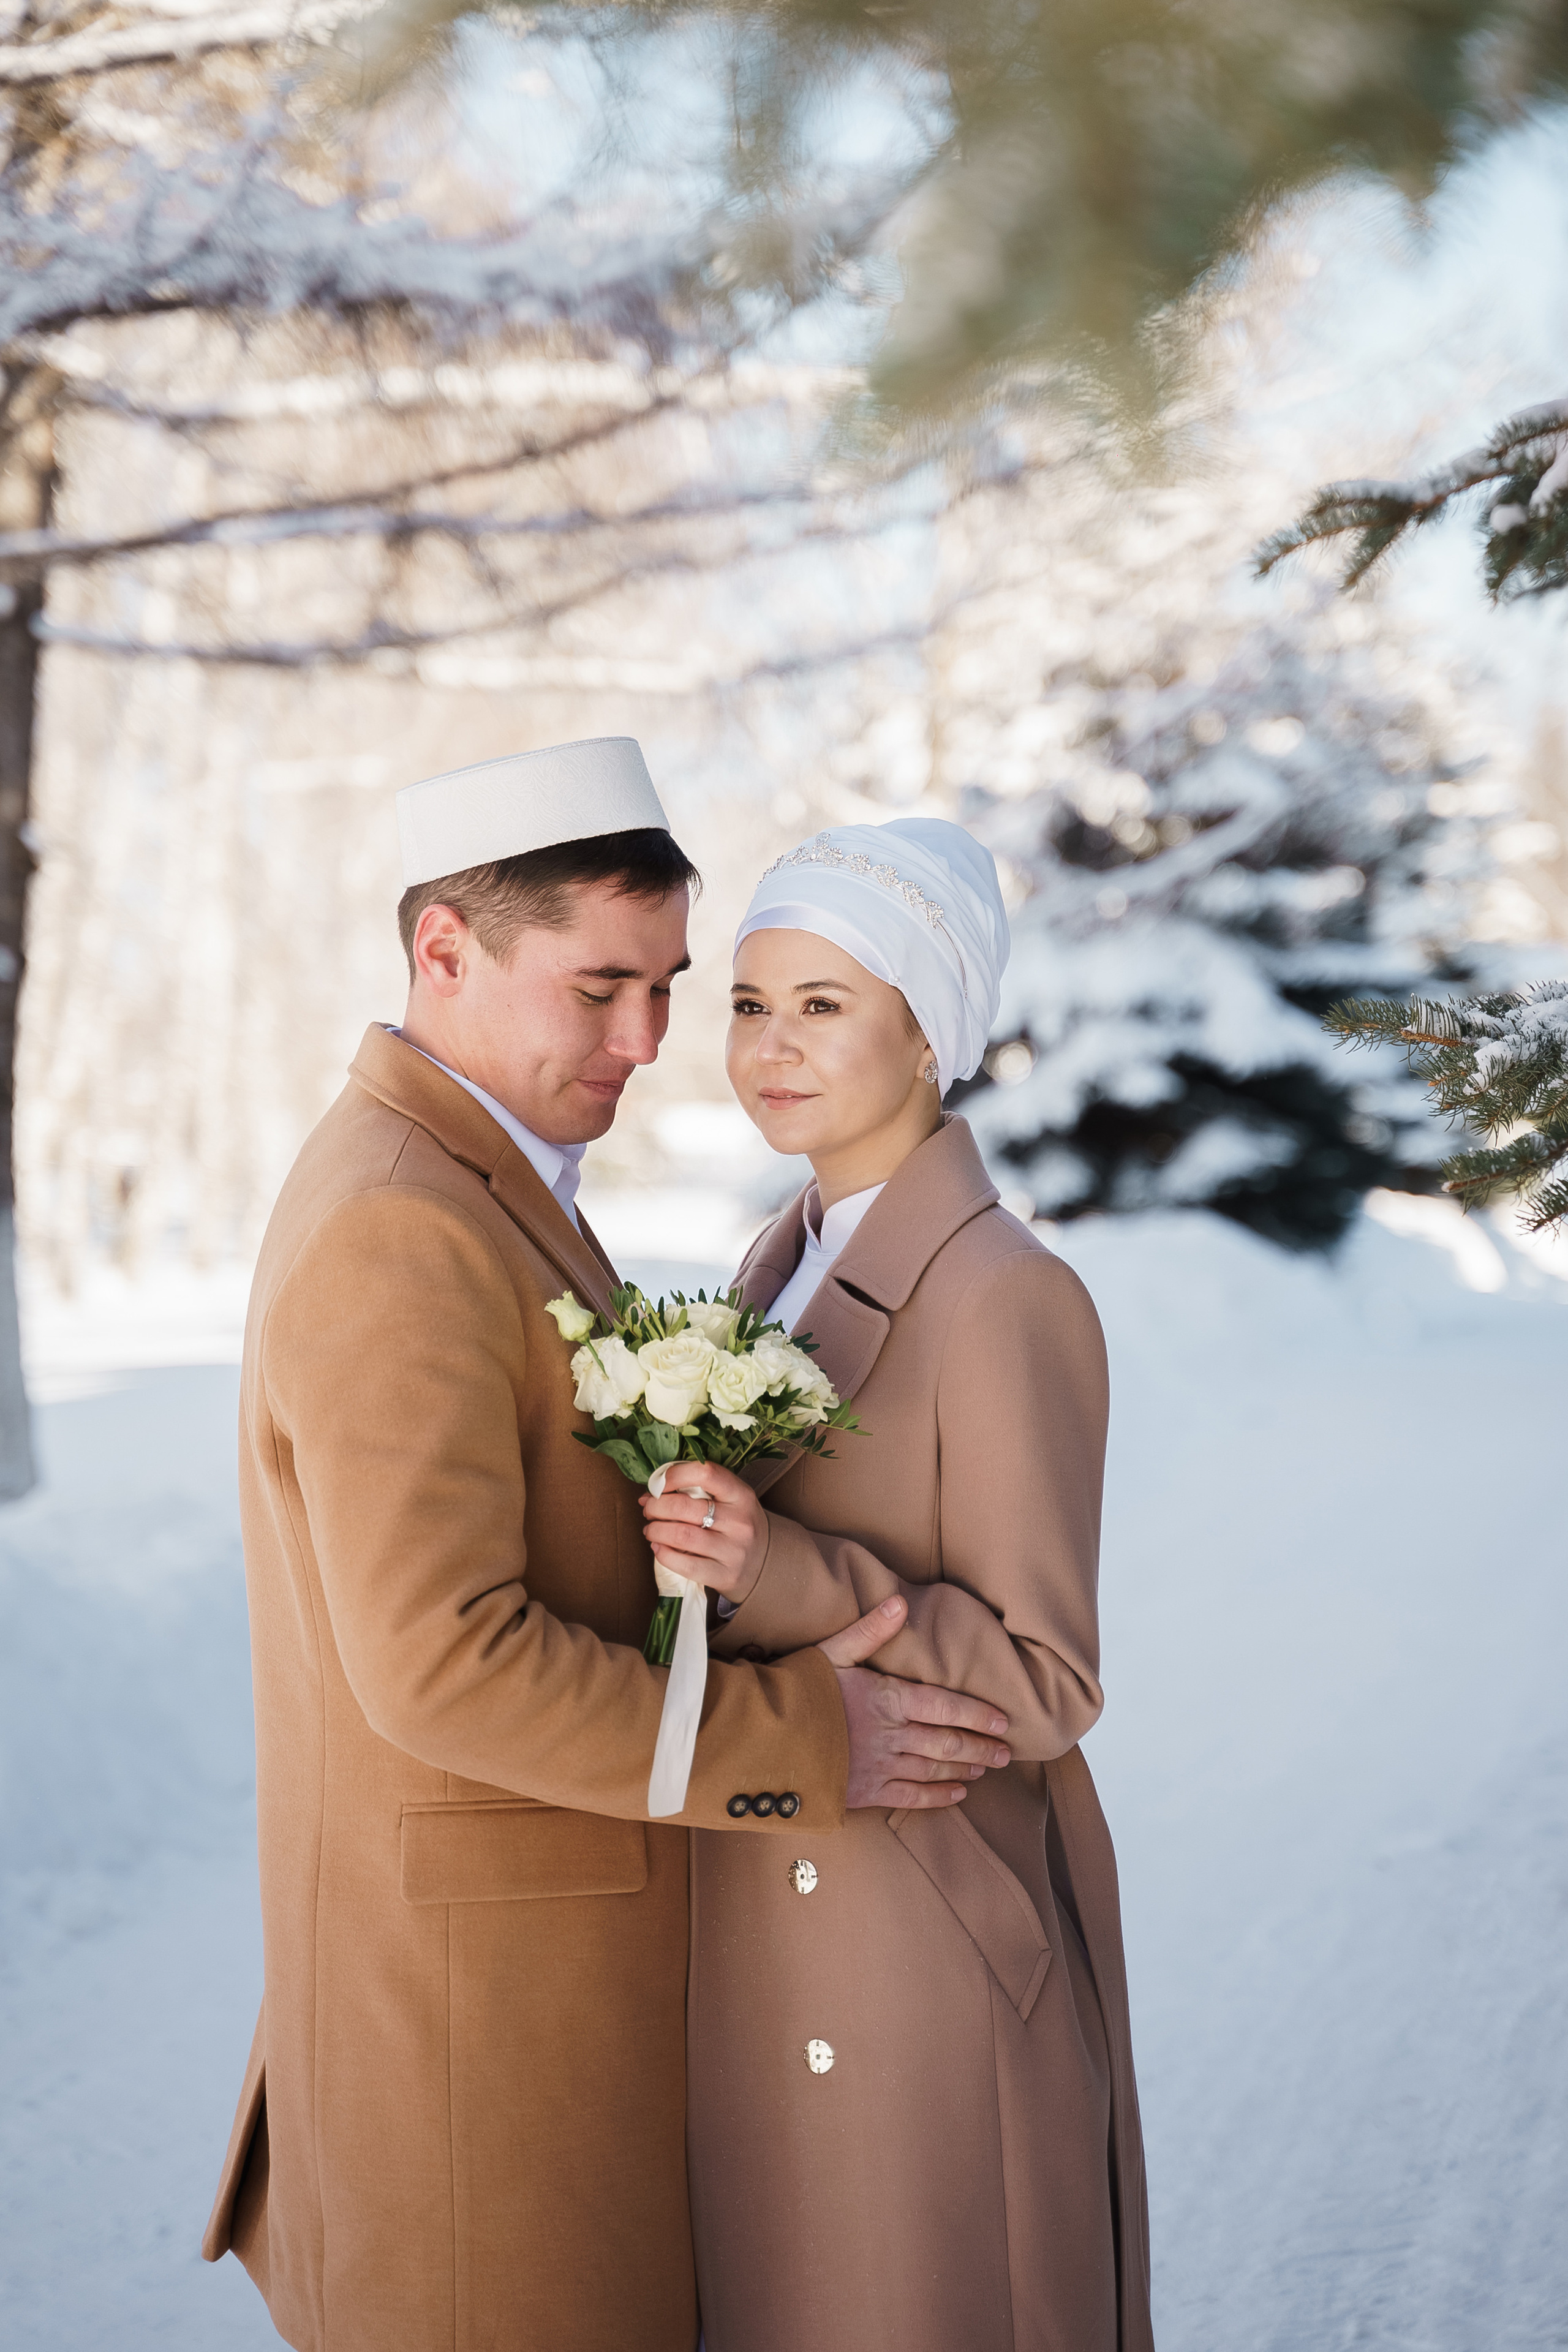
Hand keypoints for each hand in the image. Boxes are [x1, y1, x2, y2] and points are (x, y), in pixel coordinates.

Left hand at [637, 1460, 768, 1602]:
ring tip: (650, 1529)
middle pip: (685, 1507)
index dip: (674, 1475)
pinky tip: (658, 1548)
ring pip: (681, 1536)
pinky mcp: (724, 1575)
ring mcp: (733, 1551)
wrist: (765, 1563)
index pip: (705, 1474)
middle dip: (656, 1506)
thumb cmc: (738, 1525)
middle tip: (648, 1508)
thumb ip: (699, 1490)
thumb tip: (652, 1491)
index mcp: (742, 1495)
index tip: (658, 1484)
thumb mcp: (731, 1500)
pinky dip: (663, 1555)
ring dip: (656, 1530)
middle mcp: (740, 1522)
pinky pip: (685, 1565)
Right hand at [817, 1596, 1010, 1809]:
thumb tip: (900, 1602)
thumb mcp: (831, 1651)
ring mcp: (879, 1766)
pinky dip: (937, 1797)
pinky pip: (910, 1797)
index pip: (945, 1707)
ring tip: (986, 1770)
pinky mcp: (864, 1792)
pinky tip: (956, 1796)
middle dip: (980, 1748)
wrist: (761, 1739)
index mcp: (887, 1698)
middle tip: (1007, 1753)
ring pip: (933, 1770)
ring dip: (964, 1770)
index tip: (1003, 1721)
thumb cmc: (796, 1689)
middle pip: (947, 1743)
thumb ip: (869, 1631)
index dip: (977, 1714)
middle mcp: (890, 1735)